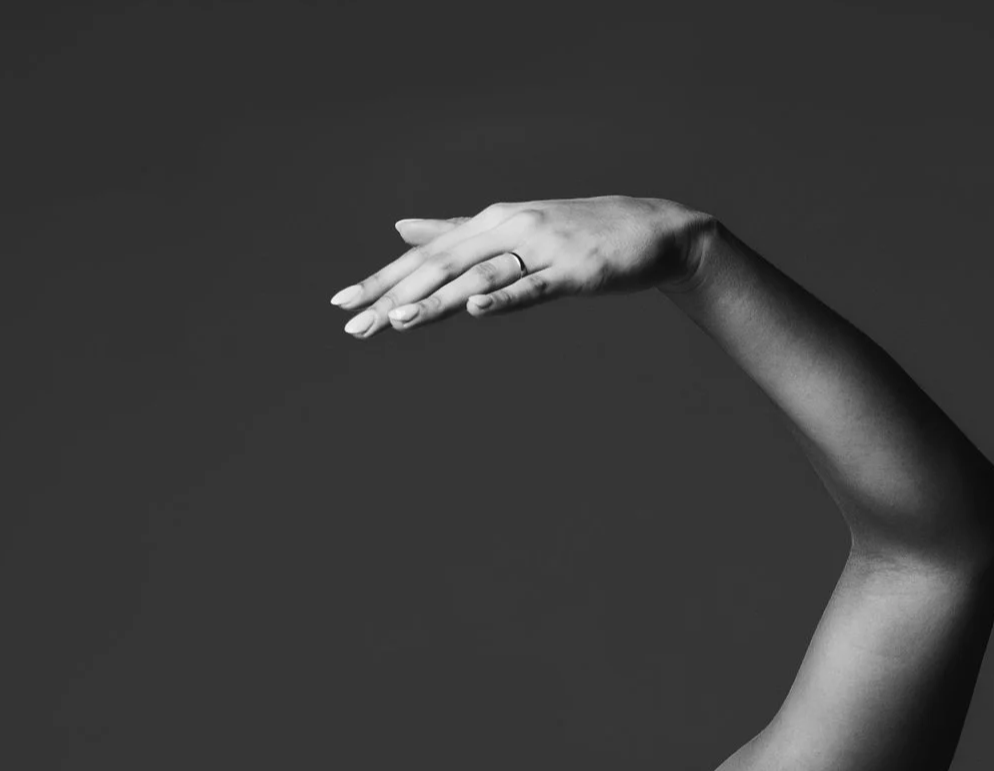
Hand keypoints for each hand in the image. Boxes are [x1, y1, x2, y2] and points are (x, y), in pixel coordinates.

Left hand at [331, 194, 711, 336]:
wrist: (651, 232)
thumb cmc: (580, 236)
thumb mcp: (511, 230)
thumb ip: (456, 233)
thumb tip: (401, 228)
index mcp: (487, 223)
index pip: (424, 256)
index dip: (380, 279)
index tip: (342, 305)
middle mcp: (505, 228)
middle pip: (439, 265)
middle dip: (393, 295)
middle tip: (353, 324)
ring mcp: (538, 248)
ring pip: (478, 278)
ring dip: (436, 300)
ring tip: (396, 321)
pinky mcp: (570, 272)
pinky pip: (530, 287)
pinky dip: (502, 298)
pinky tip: (474, 311)